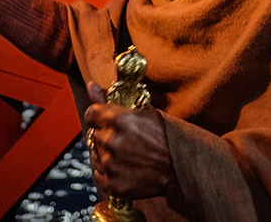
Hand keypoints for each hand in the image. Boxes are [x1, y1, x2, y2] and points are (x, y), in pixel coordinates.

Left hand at [84, 81, 172, 199]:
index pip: (91, 113)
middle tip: (124, 140)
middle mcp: (110, 140)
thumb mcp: (143, 110)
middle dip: (105, 135)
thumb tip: (91, 86)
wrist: (179, 168)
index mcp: (116, 119)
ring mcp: (110, 163)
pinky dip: (108, 172)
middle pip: (93, 134)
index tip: (106, 121)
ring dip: (105, 154)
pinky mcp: (111, 184)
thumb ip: (111, 98)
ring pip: (95, 154)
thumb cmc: (165, 137)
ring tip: (126, 155)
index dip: (99, 117)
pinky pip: (99, 174)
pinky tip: (124, 168)